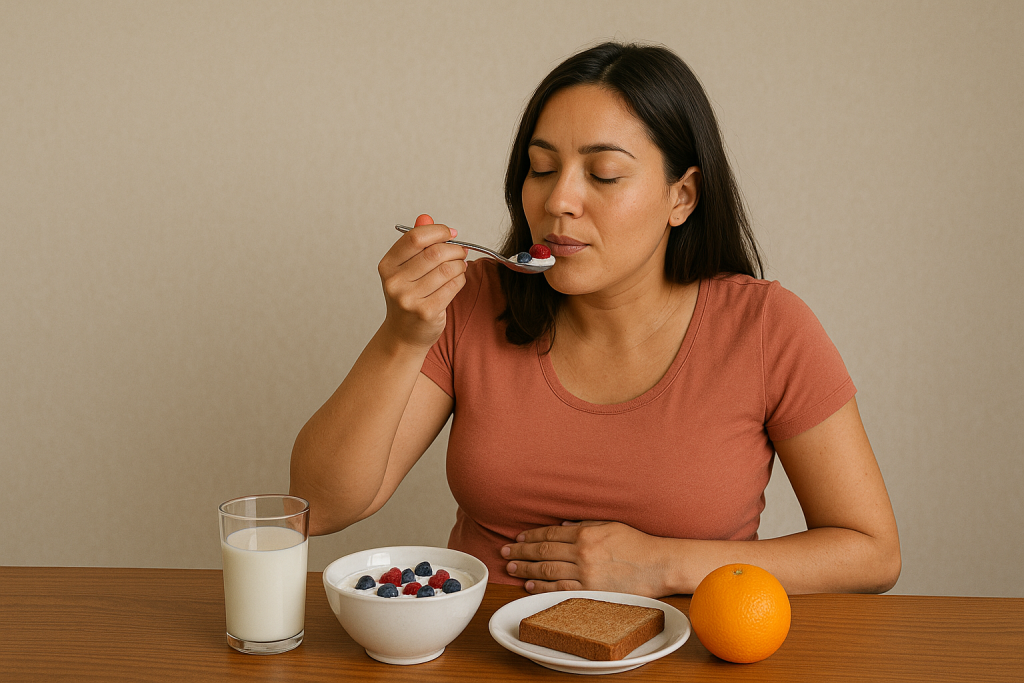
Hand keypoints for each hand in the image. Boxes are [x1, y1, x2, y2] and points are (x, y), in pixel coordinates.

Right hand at [378, 213, 467, 348]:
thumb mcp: (405, 269)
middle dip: (454, 249)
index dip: (437, 231)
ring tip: (460, 266)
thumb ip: (415, 243)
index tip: (450, 233)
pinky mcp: (426, 312)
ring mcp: (409, 299)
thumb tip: (425, 217)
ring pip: (447, 269)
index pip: (415, 237)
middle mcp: (394, 282)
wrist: (403, 335)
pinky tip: (458, 280)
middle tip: (461, 251)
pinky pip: (453, 286)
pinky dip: (460, 279)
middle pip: (434, 253)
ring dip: (460, 265)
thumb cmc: (408, 297)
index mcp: (387, 266)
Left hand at [501, 521, 667, 596]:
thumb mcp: (610, 525)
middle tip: (504, 552)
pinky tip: (530, 584)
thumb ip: (584, 524)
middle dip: (521, 551)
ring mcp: (585, 573)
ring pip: (547, 570)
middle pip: (543, 552)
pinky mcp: (591, 590)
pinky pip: (561, 588)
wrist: (657, 565)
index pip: (550, 534)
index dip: (530, 536)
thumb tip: (560, 525)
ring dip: (526, 568)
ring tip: (511, 568)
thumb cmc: (636, 543)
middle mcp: (582, 552)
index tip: (517, 538)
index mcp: (585, 533)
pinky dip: (543, 586)